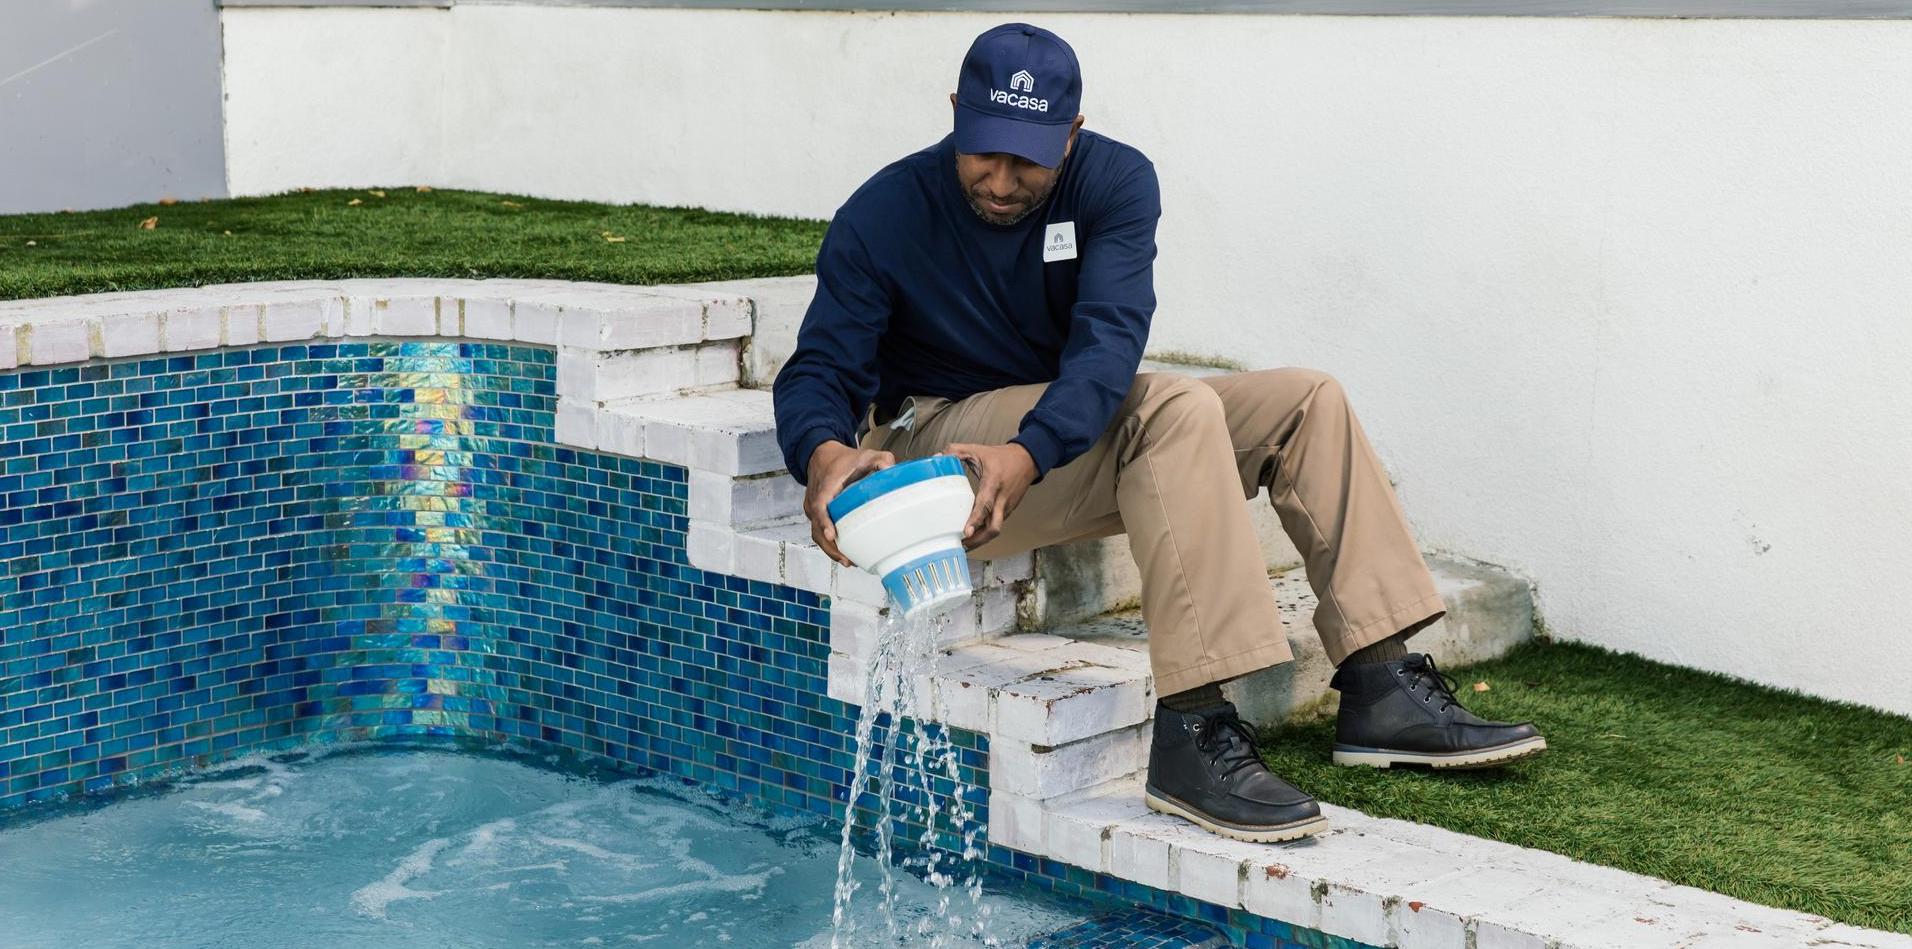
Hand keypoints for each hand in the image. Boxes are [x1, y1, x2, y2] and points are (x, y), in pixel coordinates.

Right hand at [803, 440, 896, 566]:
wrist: (821, 455)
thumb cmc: (841, 458)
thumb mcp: (864, 455)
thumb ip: (880, 460)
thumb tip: (893, 471)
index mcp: (825, 487)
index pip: (820, 507)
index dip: (824, 522)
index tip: (832, 535)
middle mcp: (815, 500)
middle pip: (817, 528)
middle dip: (830, 546)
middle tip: (847, 559)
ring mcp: (814, 509)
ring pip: (817, 534)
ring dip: (830, 550)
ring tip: (848, 561)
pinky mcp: (816, 515)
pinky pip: (820, 532)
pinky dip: (830, 545)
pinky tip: (843, 554)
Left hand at [945, 442, 1036, 550]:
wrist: (1028, 460)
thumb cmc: (1003, 456)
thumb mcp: (978, 450)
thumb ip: (955, 451)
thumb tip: (936, 458)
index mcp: (994, 483)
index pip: (985, 505)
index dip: (975, 520)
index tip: (966, 532)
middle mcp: (1002, 499)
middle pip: (993, 527)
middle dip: (978, 540)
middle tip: (961, 545)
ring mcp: (1007, 507)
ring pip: (995, 530)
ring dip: (980, 540)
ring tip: (963, 544)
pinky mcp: (1008, 511)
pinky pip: (996, 525)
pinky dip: (985, 533)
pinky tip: (973, 535)